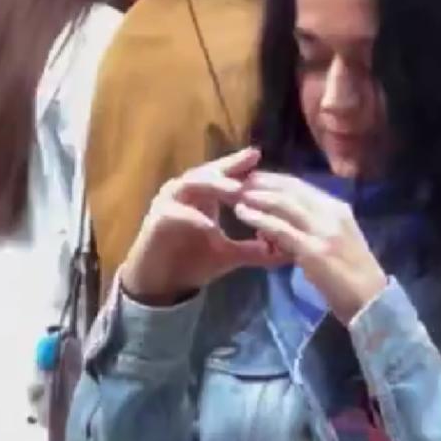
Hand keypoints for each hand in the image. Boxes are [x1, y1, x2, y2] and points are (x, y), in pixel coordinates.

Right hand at [120, 149, 282, 305]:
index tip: (257, 156)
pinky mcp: (157, 221)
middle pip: (207, 172)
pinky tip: (212, 226)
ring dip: (213, 186)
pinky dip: (195, 218)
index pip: (221, 174)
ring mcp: (168, 203)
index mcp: (201, 195)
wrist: (163, 284)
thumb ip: (254, 249)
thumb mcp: (229, 254)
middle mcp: (183, 192)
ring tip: (236, 191)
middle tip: (251, 165)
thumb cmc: (193, 262)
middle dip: (229, 169)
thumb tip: (283, 249)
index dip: (238, 164)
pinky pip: (176, 214)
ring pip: (191, 184)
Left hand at [235, 174, 386, 324]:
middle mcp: (332, 214)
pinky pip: (281, 229)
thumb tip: (286, 222)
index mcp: (338, 210)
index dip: (277, 180)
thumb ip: (315, 229)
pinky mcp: (313, 250)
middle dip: (264, 182)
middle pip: (292, 189)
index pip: (303, 186)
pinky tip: (243, 213)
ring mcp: (323, 231)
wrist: (371, 301)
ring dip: (258, 196)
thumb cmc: (353, 277)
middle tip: (240, 180)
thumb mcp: (337, 242)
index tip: (257, 178)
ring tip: (236, 193)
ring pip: (285, 204)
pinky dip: (259, 218)